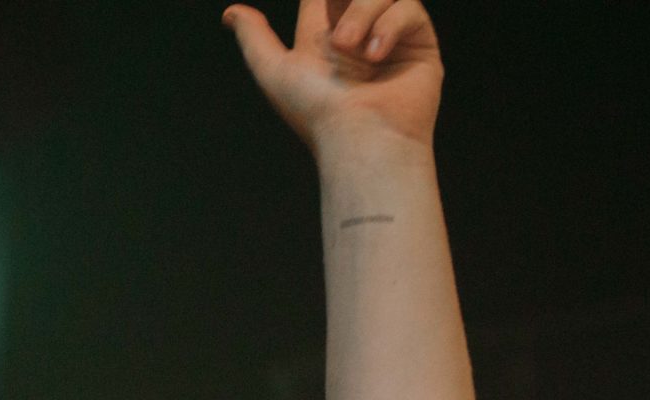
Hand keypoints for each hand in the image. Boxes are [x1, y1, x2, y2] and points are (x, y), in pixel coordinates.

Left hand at [225, 0, 442, 152]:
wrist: (361, 136)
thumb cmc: (318, 113)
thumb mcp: (274, 71)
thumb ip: (253, 38)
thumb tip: (230, 14)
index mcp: (323, 40)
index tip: (319, 1)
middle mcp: (356, 36)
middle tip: (335, 31)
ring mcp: (389, 39)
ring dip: (362, 13)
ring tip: (350, 48)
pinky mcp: (419, 43)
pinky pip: (408, 9)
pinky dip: (389, 26)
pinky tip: (376, 56)